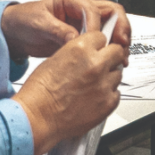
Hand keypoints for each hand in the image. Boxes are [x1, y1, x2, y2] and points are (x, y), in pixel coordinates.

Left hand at [0, 0, 130, 59]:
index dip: (97, 27)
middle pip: (112, 12)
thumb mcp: (39, 25)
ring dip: (120, 38)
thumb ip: (58, 31)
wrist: (16, 32)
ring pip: (113, 24)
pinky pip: (106, 37)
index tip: (96, 42)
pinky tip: (114, 59)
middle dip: (121, 27)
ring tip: (121, 55)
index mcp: (72, 0)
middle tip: (122, 44)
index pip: (94, 9)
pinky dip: (113, 47)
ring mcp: (86, 21)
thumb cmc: (25, 21)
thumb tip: (76, 40)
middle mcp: (83, 8)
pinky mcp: (86, 35)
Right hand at [12, 30, 128, 154]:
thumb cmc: (39, 92)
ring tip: (93, 86)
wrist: (37, 117)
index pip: (102, 37)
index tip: (96, 50)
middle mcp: (95, 64)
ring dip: (108, 77)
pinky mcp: (108, 103)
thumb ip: (77, 53)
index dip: (98, 45)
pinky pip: (116, 94)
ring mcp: (104, 84)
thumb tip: (88, 53)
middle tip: (101, 65)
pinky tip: (94, 98)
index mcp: (81, 49)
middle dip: (110, 57)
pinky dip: (108, 96)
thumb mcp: (55, 60)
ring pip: (117, 74)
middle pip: (117, 52)